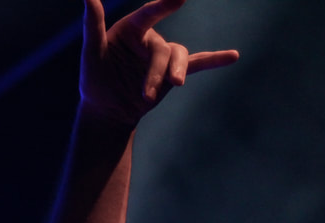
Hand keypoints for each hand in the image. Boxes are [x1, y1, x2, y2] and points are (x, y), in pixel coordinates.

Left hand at [80, 0, 238, 127]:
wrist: (108, 110)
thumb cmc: (95, 79)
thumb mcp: (91, 53)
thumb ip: (93, 24)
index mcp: (131, 29)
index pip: (148, 14)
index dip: (164, 5)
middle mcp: (149, 38)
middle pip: (163, 50)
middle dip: (156, 74)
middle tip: (145, 97)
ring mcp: (163, 55)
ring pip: (179, 58)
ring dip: (174, 75)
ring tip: (165, 93)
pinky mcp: (172, 73)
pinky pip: (197, 63)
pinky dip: (214, 60)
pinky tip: (233, 56)